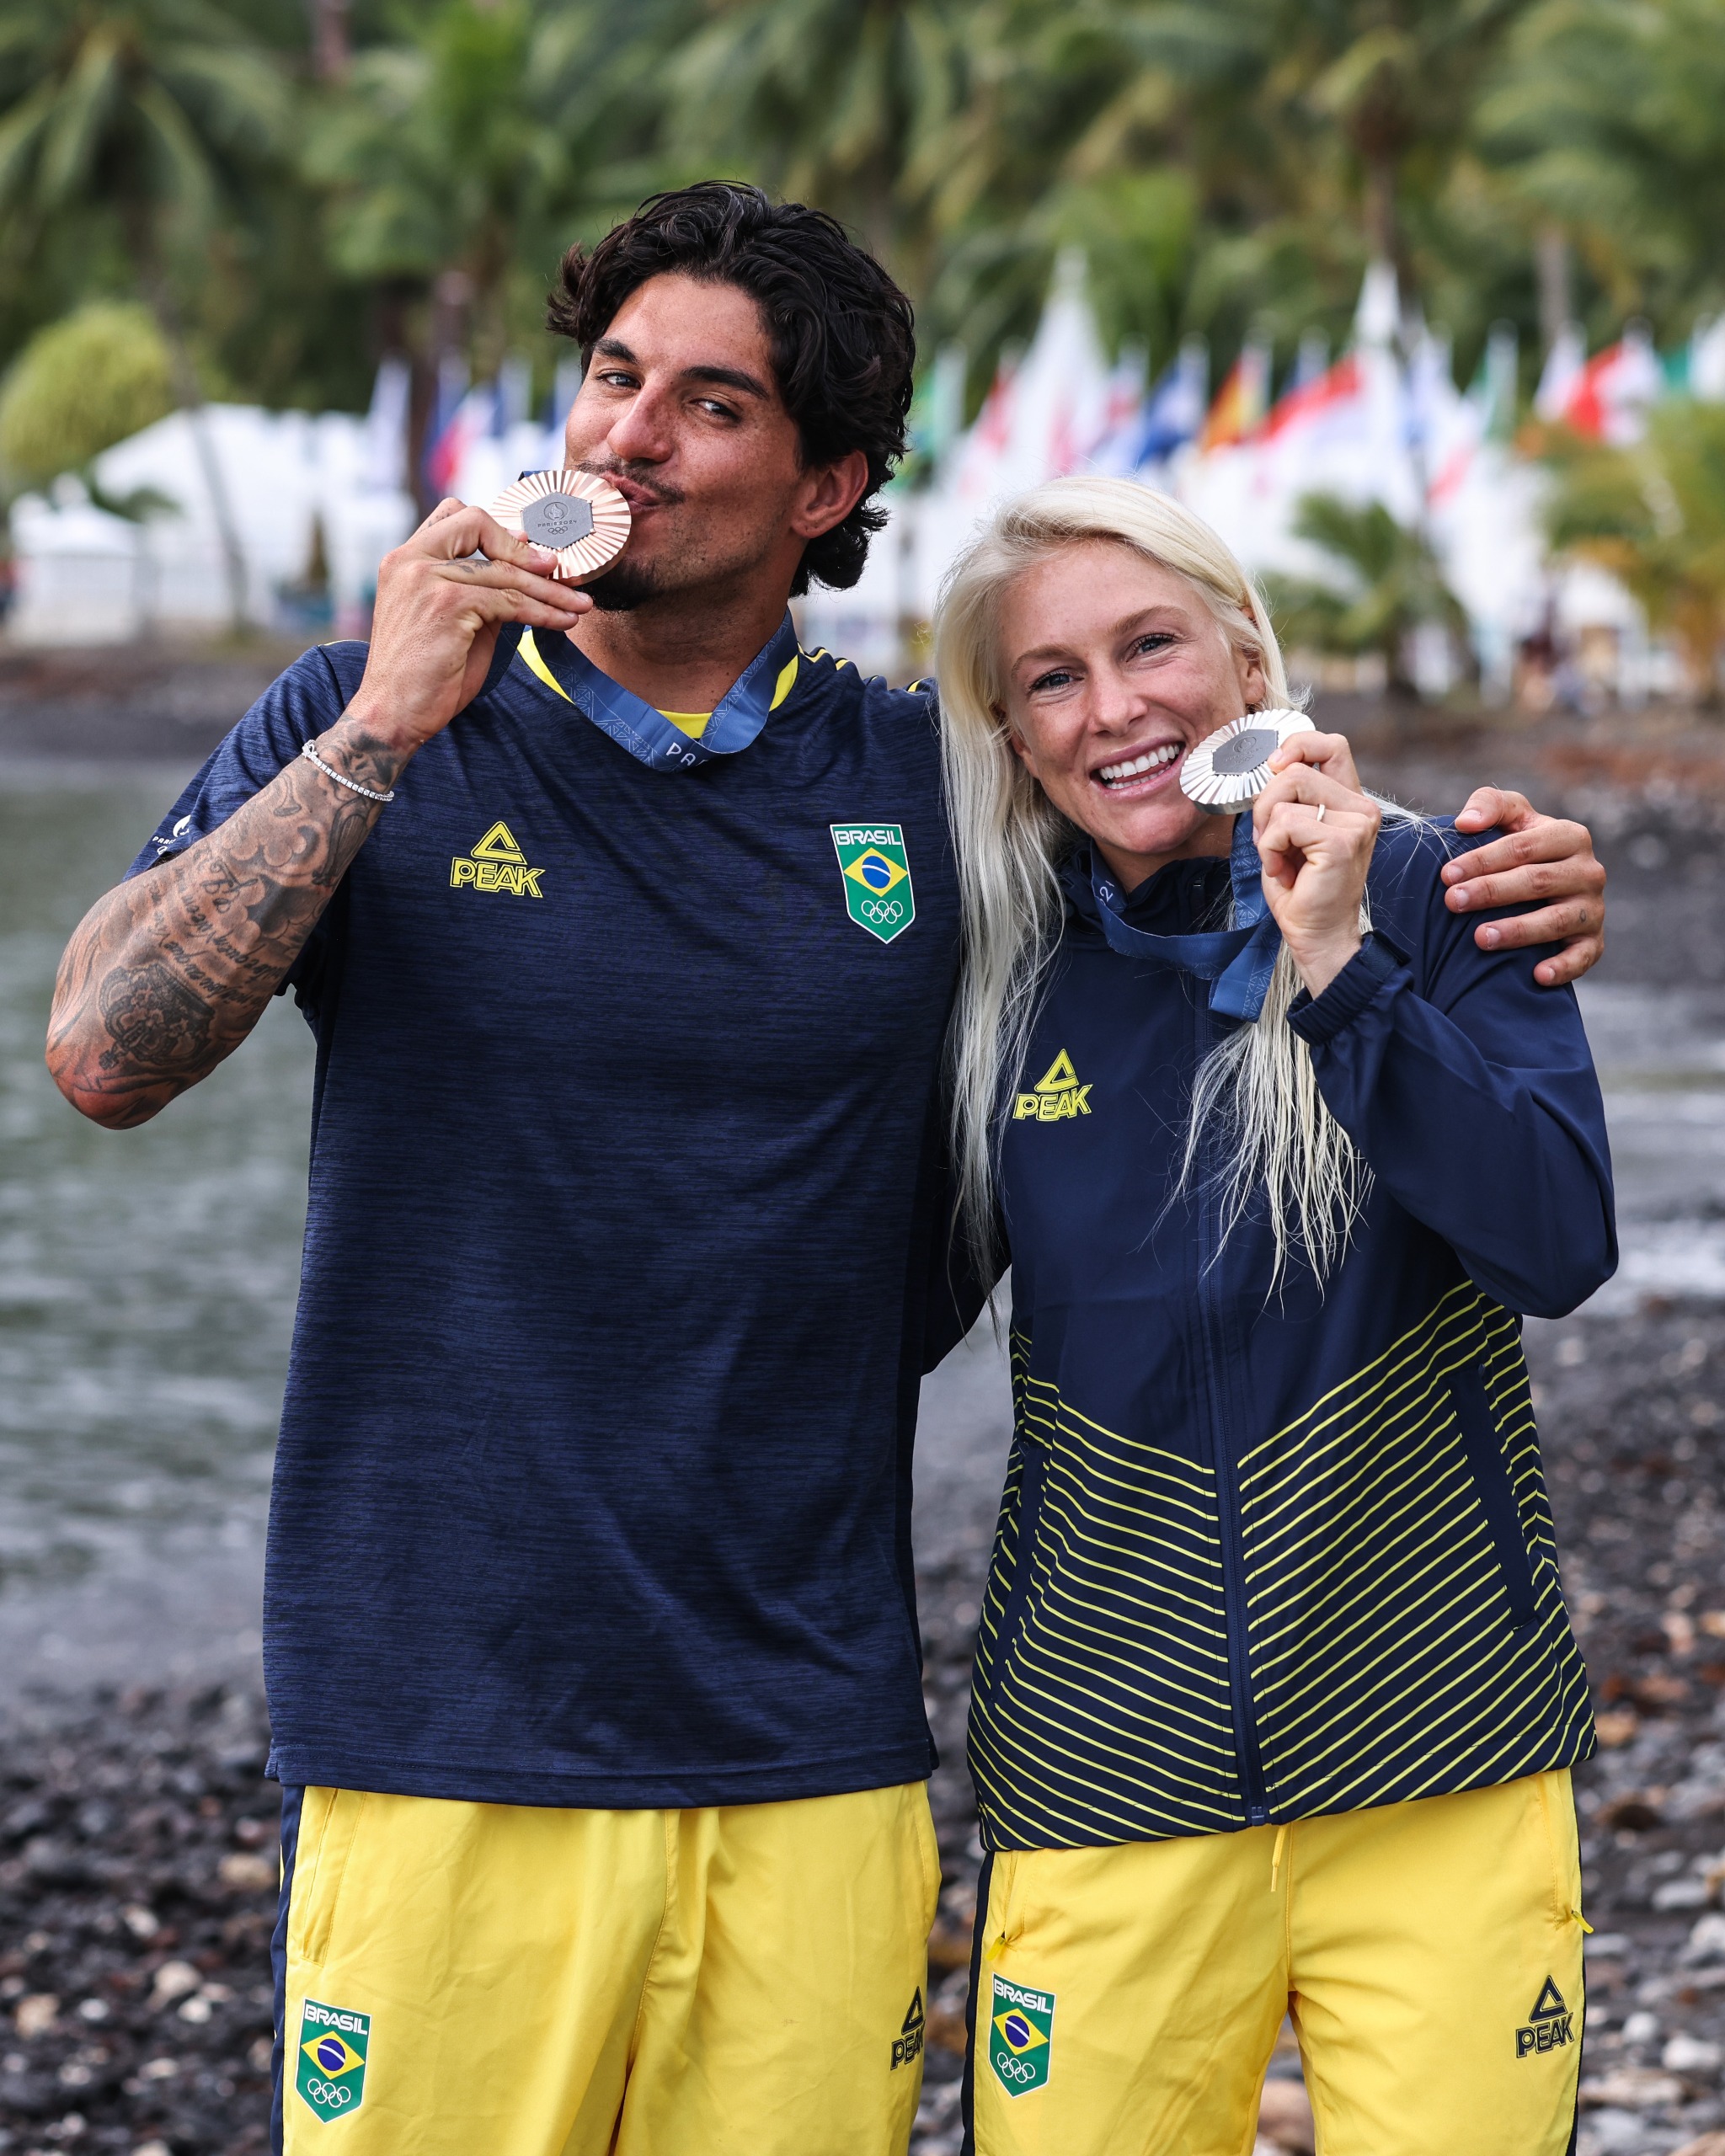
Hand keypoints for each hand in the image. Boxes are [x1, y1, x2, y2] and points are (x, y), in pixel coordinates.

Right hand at [338, 498, 591, 760]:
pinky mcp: (447, 604)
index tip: (529, 553)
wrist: (393, 713)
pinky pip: (510, 601)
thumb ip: (480, 589)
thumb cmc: (424, 674)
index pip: (453, 515)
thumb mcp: (453, 620)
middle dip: (523, 547)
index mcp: (404, 558)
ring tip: (579, 604)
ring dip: (550, 589)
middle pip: (477, 524)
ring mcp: (426, 578)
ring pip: (504, 571)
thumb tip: (525, 566)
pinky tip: (562, 621)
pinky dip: (543, 612)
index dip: (496, 530)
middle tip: (557, 569)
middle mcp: (410, 559)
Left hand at [1253, 731, 1379, 996]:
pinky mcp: (1341, 842)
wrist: (1314, 934)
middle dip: (1265, 803)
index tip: (1274, 767)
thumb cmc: (1300, 887)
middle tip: (1270, 839)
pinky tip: (1284, 871)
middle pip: (1296, 769)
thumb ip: (1289, 797)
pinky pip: (1284, 823)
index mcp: (1349, 800)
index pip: (1330, 744)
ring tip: (1280, 858)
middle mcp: (1360, 807)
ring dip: (1267, 829)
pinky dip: (1269, 848)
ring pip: (1286, 792)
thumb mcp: (1290, 831)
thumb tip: (1272, 766)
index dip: (1297, 745)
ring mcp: (1356, 823)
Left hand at [1442, 789, 1605, 987]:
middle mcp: (1587, 872)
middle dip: (1491, 892)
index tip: (1447, 874)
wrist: (1547, 889)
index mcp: (1569, 836)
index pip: (1523, 848)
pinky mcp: (1594, 942)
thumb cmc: (1521, 849)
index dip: (1483, 860)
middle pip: (1537, 882)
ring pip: (1556, 920)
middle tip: (1452, 902)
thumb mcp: (1510, 819)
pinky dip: (1564, 966)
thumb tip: (1466, 822)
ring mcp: (1593, 908)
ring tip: (1480, 938)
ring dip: (1518, 931)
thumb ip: (1490, 805)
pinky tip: (1537, 975)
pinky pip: (1583, 956)